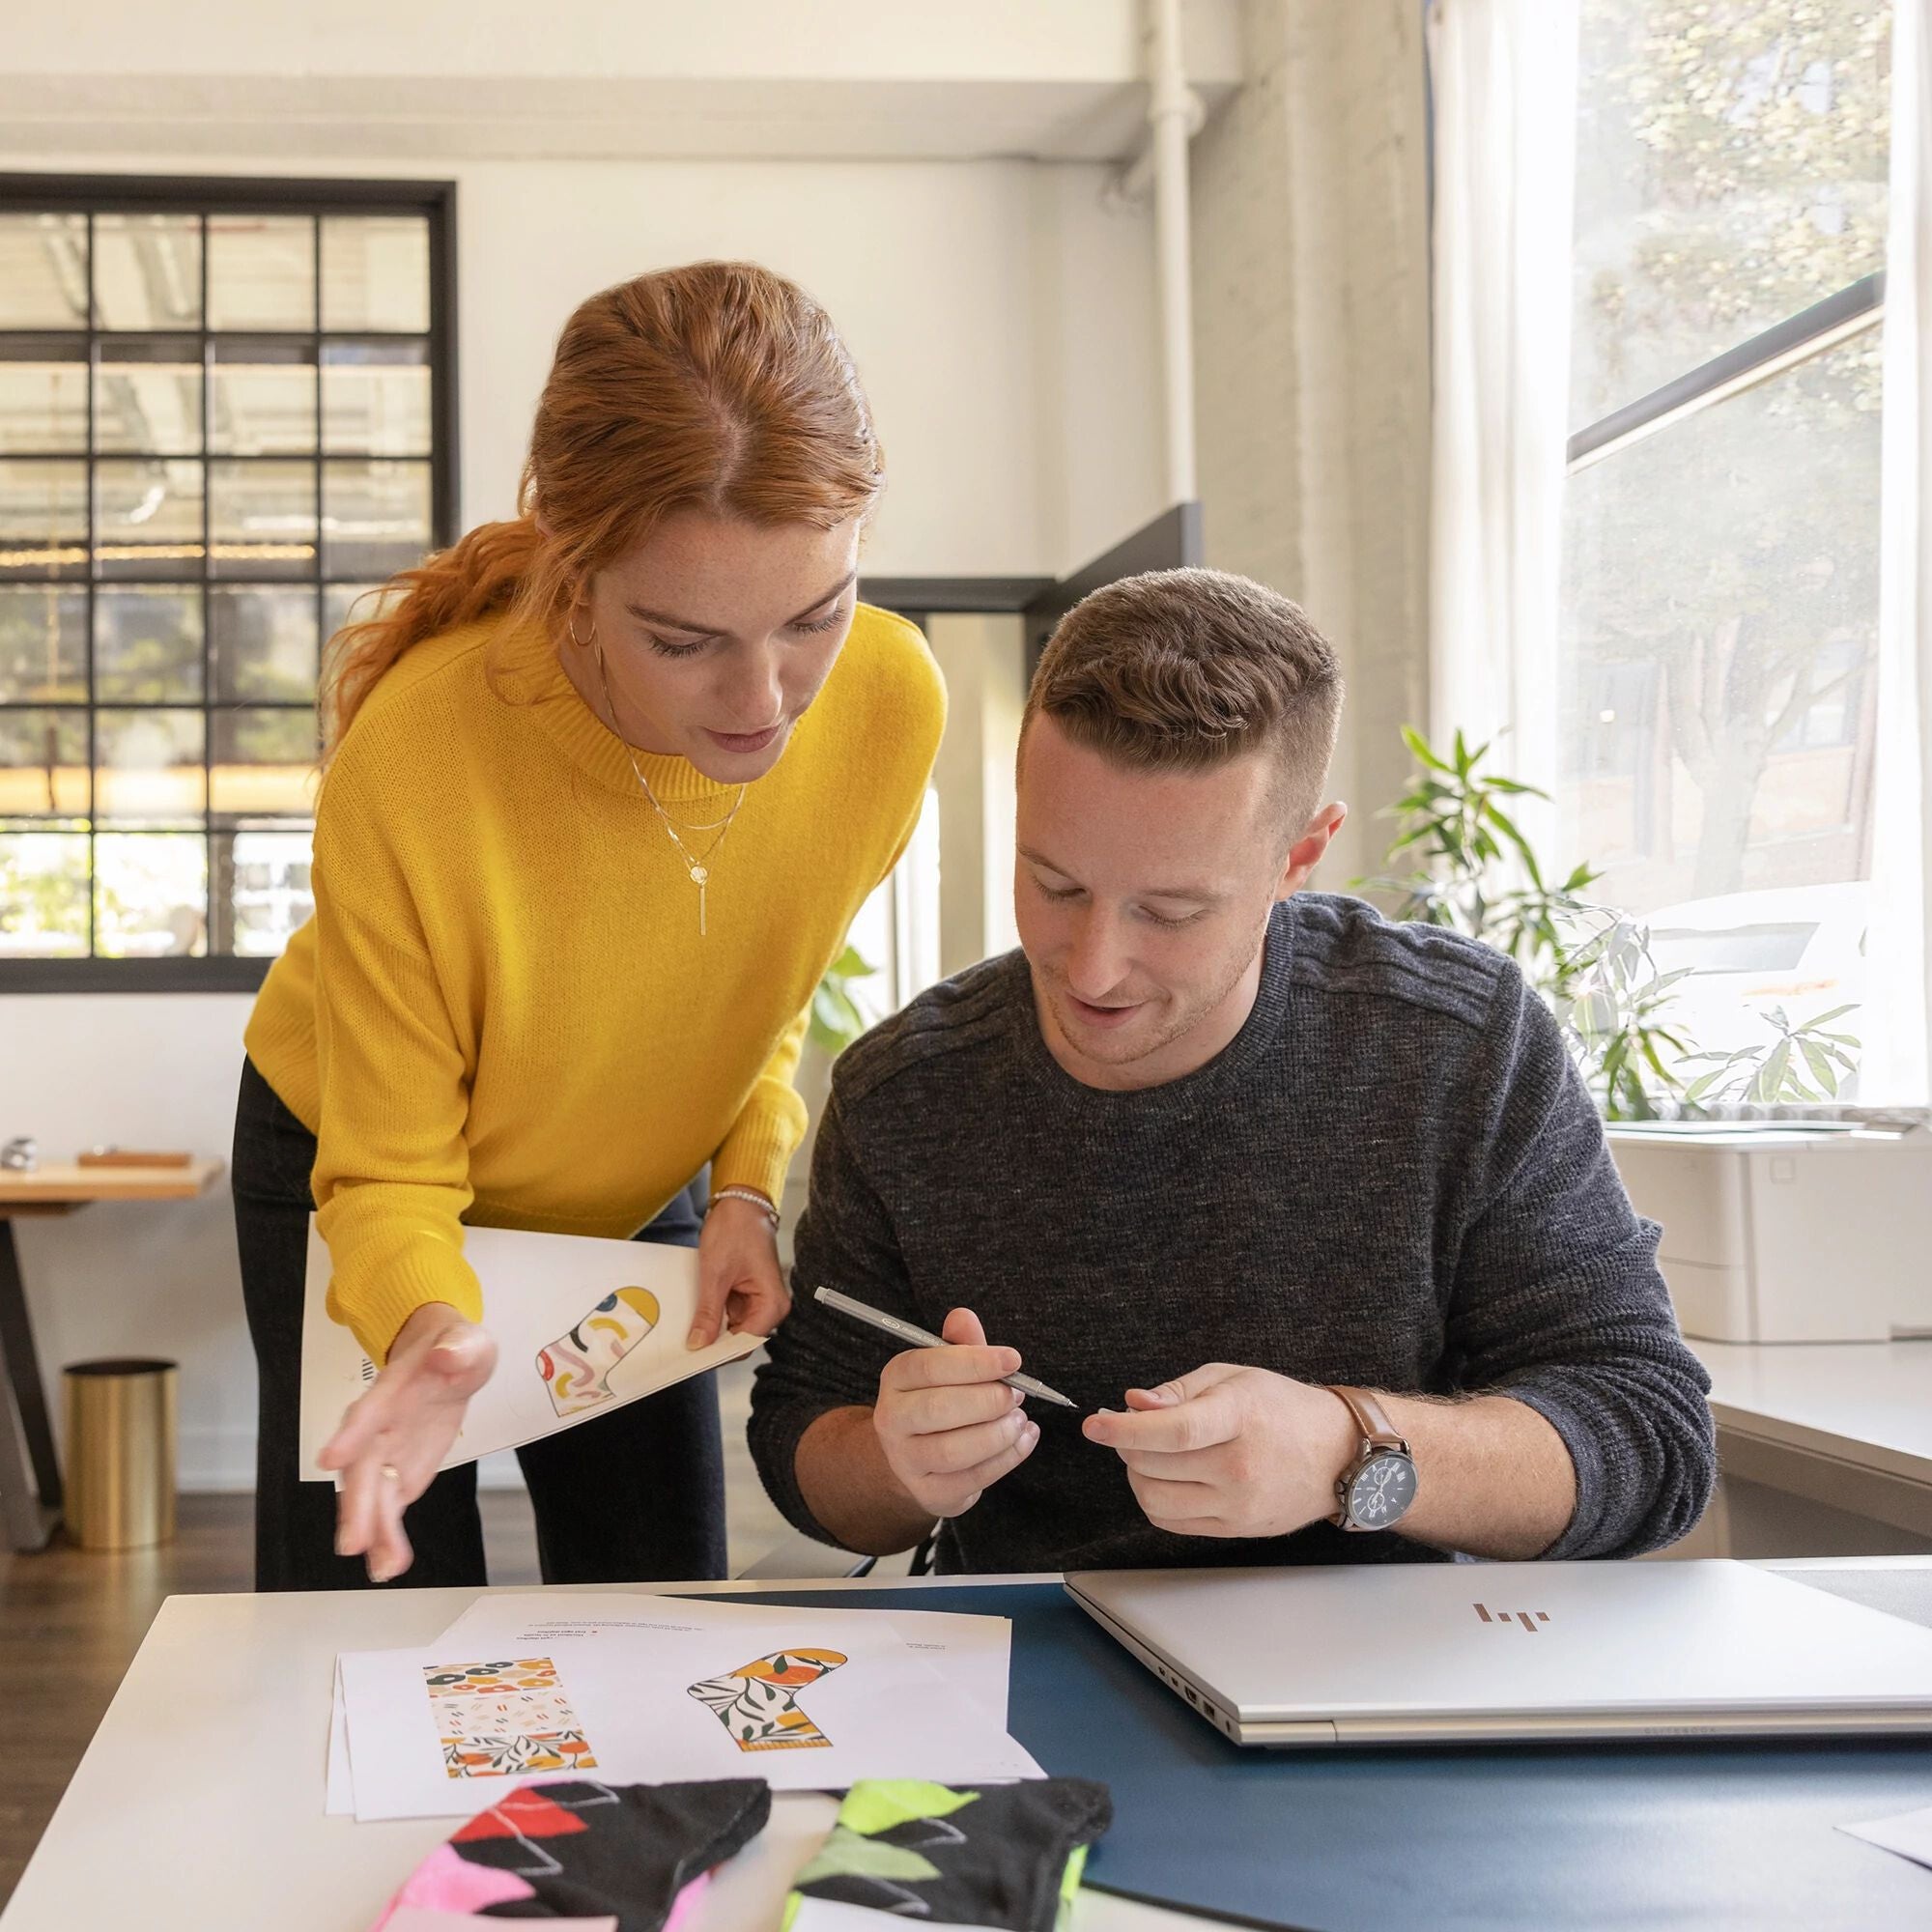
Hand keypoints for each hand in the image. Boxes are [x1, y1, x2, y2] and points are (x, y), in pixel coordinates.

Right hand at [317, 1301, 496, 1581]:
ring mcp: (386, 1455)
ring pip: (372, 1497)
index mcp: (392, 1391)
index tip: (331, 1459)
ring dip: (373, 1532)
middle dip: (356, 1505)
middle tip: (354, 1543)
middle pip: (362, 1468)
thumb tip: (448, 1356)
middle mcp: (378, 1427)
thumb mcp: (467, 1342)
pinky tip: (389, 1565)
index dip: (351, 1434)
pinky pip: (389, 1510)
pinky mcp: (400, 1475)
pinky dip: (388, 1538)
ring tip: (382, 1567)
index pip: (368, 1412)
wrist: (449, 1360)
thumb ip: (459, 1349)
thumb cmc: (453, 1348)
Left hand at [689, 1193, 791, 1347]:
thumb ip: (709, 1312)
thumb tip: (699, 1344)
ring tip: (684, 1330)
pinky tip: (692, 1315)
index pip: (744, 1343)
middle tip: (681, 1347)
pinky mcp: (745, 1296)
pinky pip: (725, 1316)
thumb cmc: (736, 1229)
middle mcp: (769, 1307)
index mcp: (772, 1304)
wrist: (740, 1204)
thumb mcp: (716, 1273)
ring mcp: (757, 1303)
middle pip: (738, 1341)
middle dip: (712, 1343)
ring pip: (729, 1330)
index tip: (691, 1359)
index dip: (718, 1353)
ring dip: (709, 1330)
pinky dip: (709, 1316)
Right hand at [872, 1307, 1040, 1519]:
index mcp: (896, 1378)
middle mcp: (892, 1419)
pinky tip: (1023, 1440)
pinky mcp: (929, 1492)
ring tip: (1019, 1420)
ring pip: (953, 1451)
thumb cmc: (942, 1400)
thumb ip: (961, 1343)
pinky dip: (1006, 1459)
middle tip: (1015, 1395)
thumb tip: (963, 1316)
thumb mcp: (949, 1366)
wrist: (920, 1457)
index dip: (974, 1362)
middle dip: (987, 1401)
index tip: (1013, 1360)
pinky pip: (971, 1480)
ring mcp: (906, 1461)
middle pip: (938, 1410)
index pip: (928, 1367)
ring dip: (998, 1434)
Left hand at [1082, 1365, 1356, 1539]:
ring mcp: (1238, 1504)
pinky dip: (1155, 1499)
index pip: (1173, 1431)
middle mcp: (1239, 1466)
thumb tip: (1133, 1404)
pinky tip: (1168, 1477)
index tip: (1095, 1424)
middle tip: (1133, 1428)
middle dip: (1128, 1446)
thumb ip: (1179, 1390)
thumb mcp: (1234, 1378)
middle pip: (1154, 1466)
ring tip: (1150, 1454)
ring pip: (1155, 1499)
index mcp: (1240, 1418)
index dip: (1126, 1430)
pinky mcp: (1235, 1529)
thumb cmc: (1284, 1409)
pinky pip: (1172, 1521)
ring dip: (1137, 1475)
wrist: (1338, 1455)